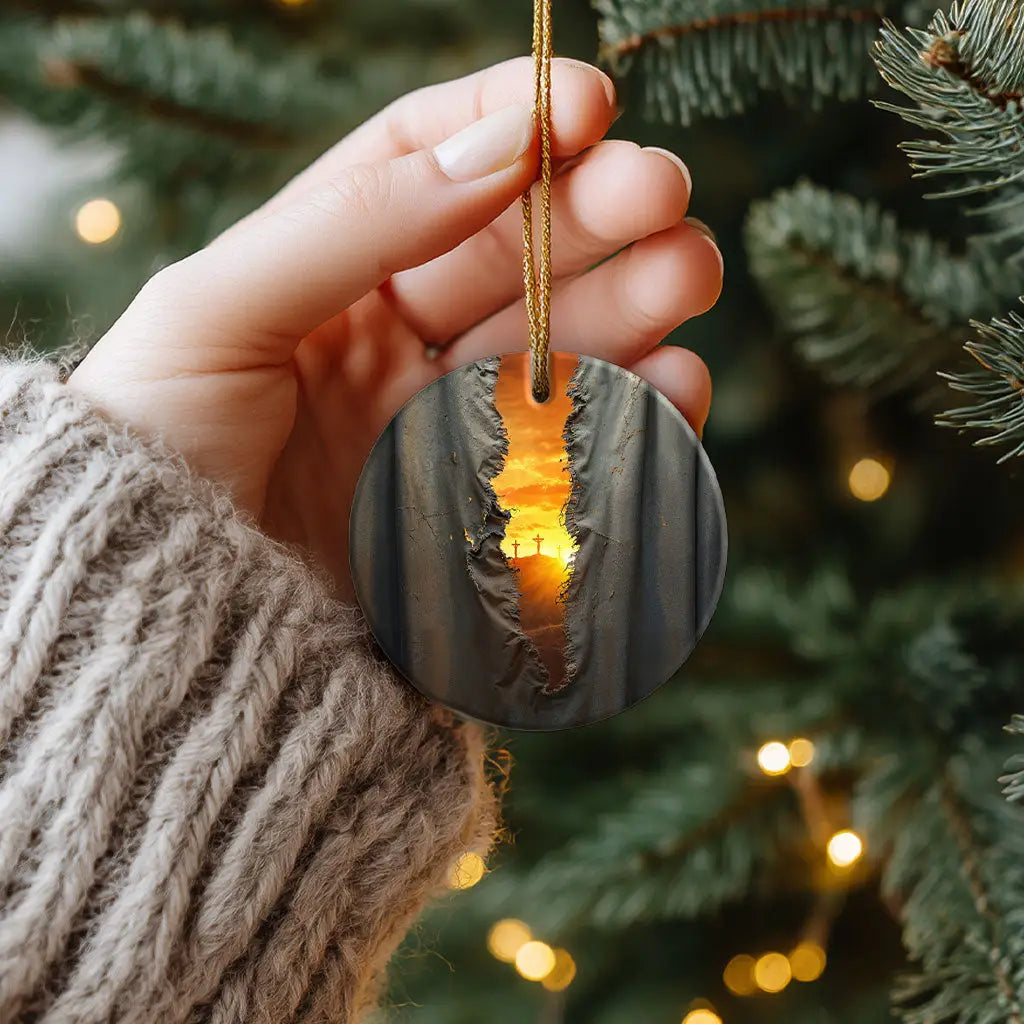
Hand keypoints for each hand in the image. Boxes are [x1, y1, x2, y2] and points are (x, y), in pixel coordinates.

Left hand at [68, 57, 722, 599]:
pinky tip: (673, 383)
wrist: (163, 621)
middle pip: (519, 255)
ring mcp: (446, 426)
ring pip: (564, 345)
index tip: (587, 104)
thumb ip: (351, 222)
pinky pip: (576, 449)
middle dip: (599, 213)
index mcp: (331, 274)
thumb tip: (501, 148)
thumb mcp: (213, 308)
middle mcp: (398, 342)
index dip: (513, 125)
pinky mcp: (481, 508)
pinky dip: (634, 416)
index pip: (434, 169)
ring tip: (688, 276)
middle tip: (665, 191)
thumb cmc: (152, 449)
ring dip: (636, 306)